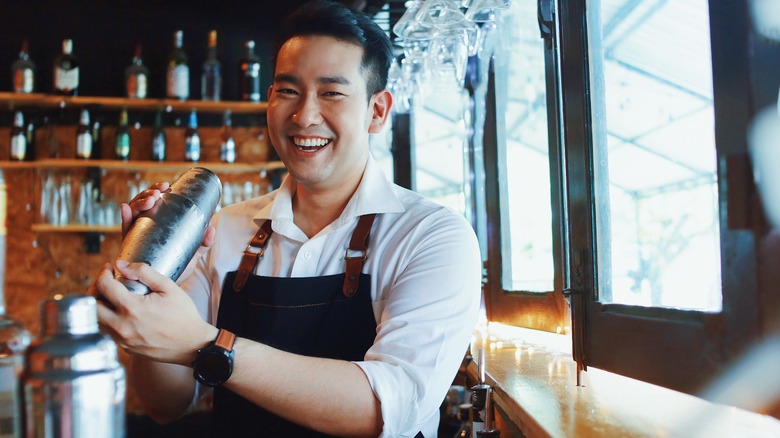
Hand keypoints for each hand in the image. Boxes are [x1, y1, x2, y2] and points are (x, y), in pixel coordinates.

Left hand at [93, 261, 217, 365]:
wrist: (192, 345)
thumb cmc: (184, 316)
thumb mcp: (168, 287)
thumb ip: (144, 272)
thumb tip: (121, 264)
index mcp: (132, 309)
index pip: (103, 286)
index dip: (103, 272)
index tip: (109, 268)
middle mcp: (122, 326)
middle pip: (91, 304)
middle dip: (95, 288)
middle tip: (106, 282)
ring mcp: (122, 340)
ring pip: (94, 321)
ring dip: (98, 305)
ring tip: (111, 297)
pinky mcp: (125, 349)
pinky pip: (106, 332)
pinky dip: (108, 319)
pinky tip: (120, 312)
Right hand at [120, 181, 216, 283]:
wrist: (163, 290)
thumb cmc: (176, 270)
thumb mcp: (192, 256)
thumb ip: (203, 244)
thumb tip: (211, 228)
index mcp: (159, 224)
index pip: (156, 202)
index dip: (158, 190)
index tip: (167, 186)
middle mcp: (145, 226)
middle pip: (144, 203)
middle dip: (150, 193)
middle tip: (159, 192)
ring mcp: (136, 234)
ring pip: (134, 211)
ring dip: (140, 201)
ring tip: (151, 200)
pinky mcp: (129, 245)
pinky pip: (124, 228)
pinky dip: (124, 216)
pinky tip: (125, 208)